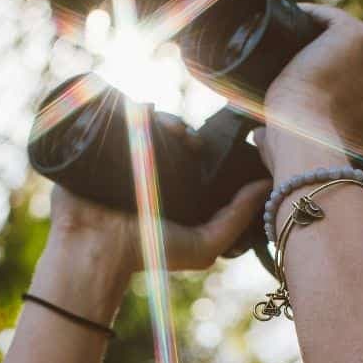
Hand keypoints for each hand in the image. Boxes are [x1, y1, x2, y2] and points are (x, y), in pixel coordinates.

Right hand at [48, 114, 271, 275]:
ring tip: (169, 126)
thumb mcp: (205, 243)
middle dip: (184, 130)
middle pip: (173, 139)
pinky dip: (135, 110)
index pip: (195, 160)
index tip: (207, 146)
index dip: (206, 147)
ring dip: (164, 118)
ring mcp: (125, 160)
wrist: (96, 247)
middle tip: (189, 137)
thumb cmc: (151, 252)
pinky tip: (145, 111)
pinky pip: (120, 120)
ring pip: (150, 126)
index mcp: (175, 193)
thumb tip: (266, 185)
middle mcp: (151, 176)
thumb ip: (237, 217)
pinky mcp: (102, 150)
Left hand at [262, 4, 362, 171]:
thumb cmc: (308, 156)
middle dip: (351, 65)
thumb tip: (258, 137)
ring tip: (298, 45)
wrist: (306, 139)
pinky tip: (290, 21)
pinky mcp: (358, 35)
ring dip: (330, 41)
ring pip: (354, 41)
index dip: (362, 87)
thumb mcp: (323, 155)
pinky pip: (331, 18)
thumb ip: (302, 143)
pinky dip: (310, 17)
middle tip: (315, 68)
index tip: (332, 89)